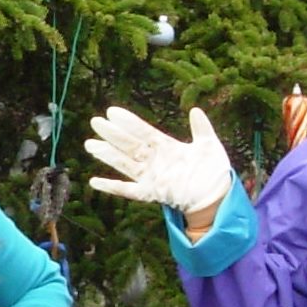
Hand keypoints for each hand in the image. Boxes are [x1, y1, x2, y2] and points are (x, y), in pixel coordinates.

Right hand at [84, 105, 235, 219]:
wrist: (217, 197)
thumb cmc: (213, 172)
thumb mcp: (209, 145)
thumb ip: (201, 128)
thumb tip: (195, 109)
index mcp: (166, 147)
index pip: (143, 131)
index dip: (128, 121)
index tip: (112, 111)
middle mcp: (155, 161)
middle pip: (129, 145)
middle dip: (112, 134)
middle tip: (95, 121)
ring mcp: (151, 177)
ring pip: (124, 164)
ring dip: (107, 155)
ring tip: (89, 144)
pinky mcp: (151, 193)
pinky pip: (127, 190)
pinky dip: (111, 186)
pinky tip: (94, 181)